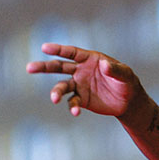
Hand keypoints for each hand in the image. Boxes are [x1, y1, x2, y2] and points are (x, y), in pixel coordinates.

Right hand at [26, 43, 142, 117]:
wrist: (129, 102)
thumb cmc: (128, 83)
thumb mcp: (126, 75)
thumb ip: (115, 70)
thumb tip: (104, 65)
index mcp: (89, 59)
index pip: (71, 52)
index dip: (58, 49)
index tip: (44, 48)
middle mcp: (80, 70)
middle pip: (58, 66)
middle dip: (44, 67)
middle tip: (29, 68)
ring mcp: (79, 85)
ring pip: (62, 86)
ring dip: (56, 92)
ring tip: (54, 98)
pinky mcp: (81, 99)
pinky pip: (72, 102)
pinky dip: (72, 106)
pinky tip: (76, 112)